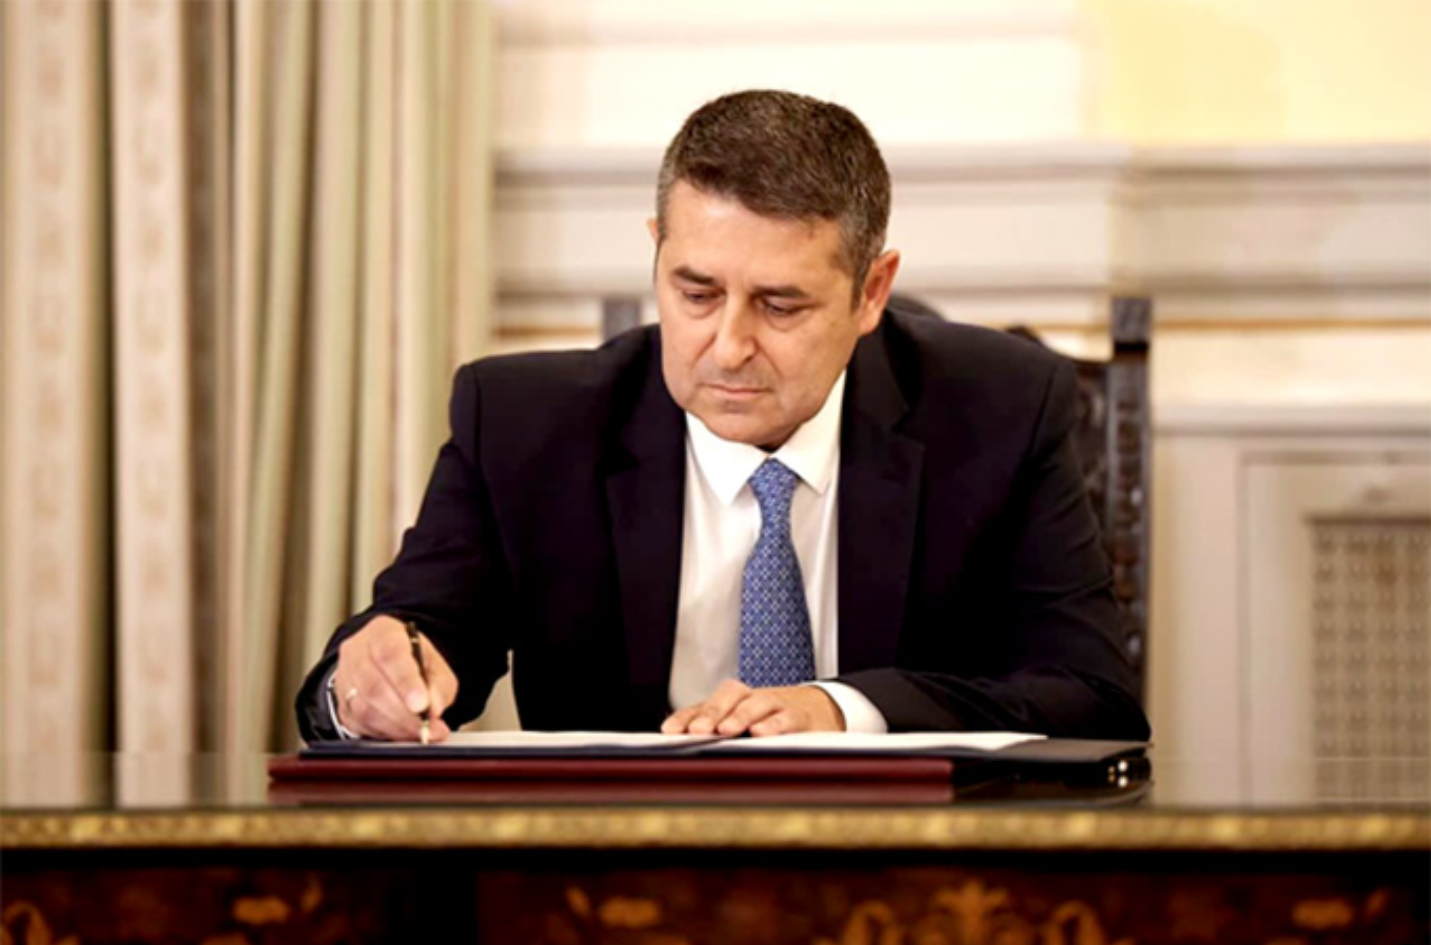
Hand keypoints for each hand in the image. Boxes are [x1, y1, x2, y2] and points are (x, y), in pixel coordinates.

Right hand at [333, 615, 458, 741]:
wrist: (387, 665)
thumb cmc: (412, 661)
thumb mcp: (435, 665)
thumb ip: (439, 684)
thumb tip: (434, 708)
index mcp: (382, 632)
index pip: (390, 655)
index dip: (406, 682)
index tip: (422, 704)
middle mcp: (357, 652)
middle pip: (375, 687)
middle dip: (405, 714)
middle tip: (429, 728)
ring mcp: (344, 678)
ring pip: (365, 709)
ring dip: (397, 726)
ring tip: (421, 732)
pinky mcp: (341, 705)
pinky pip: (360, 724)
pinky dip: (385, 733)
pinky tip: (403, 732)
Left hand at [661, 679, 845, 736]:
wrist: (819, 709)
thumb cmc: (771, 720)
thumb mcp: (744, 726)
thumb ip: (716, 736)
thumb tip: (680, 753)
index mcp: (734, 701)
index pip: (706, 704)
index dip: (687, 716)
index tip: (669, 731)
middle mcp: (752, 698)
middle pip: (729, 696)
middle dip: (711, 713)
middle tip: (696, 730)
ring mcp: (777, 704)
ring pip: (756, 703)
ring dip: (739, 716)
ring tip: (725, 731)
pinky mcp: (799, 716)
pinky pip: (786, 717)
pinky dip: (773, 724)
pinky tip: (761, 734)